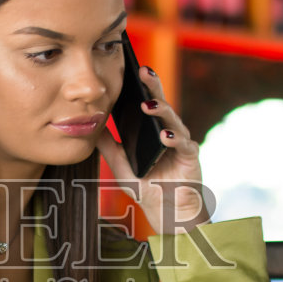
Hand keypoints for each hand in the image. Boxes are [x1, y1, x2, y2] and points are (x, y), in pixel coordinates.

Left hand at [94, 66, 209, 232]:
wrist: (166, 211)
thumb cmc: (147, 188)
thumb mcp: (121, 166)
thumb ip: (109, 147)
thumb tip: (92, 126)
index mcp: (152, 129)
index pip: (145, 103)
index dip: (138, 87)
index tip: (127, 70)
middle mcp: (168, 130)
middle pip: (160, 104)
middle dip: (152, 86)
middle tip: (142, 71)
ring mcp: (180, 142)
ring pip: (173, 119)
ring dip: (161, 110)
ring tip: (147, 104)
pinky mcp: (190, 156)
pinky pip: (183, 144)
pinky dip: (174, 138)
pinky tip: (165, 134)